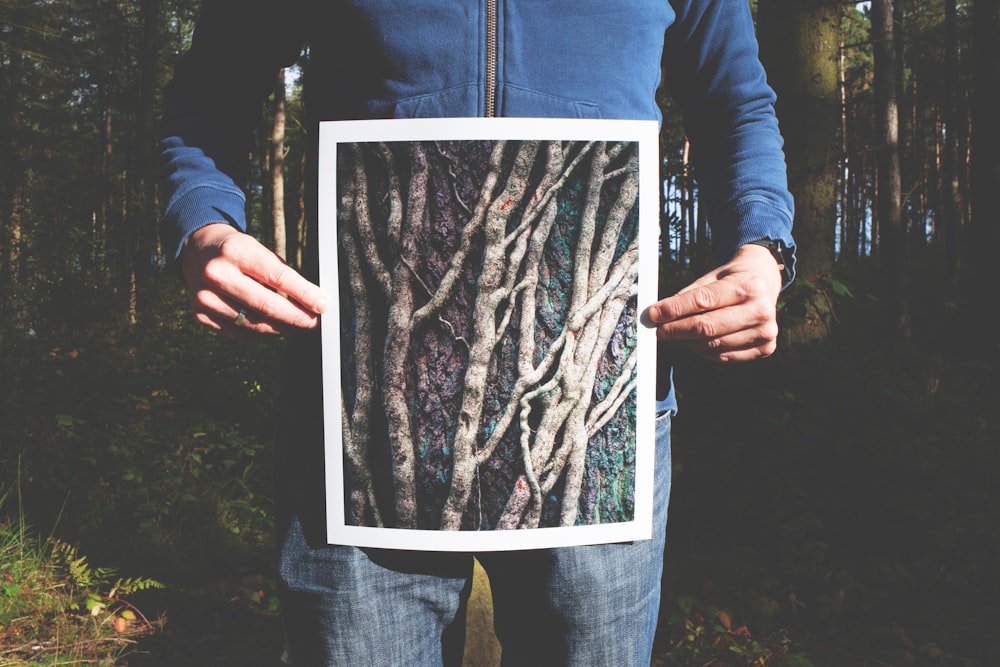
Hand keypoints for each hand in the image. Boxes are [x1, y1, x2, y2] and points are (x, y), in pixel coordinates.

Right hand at [180, 223, 328, 337]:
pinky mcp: (200, 315)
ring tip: (299, 326)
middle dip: (297, 318)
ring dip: (283, 329)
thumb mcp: (257, 249)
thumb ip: (281, 273)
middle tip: (316, 322)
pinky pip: (240, 333)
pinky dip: (262, 334)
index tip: (323, 305)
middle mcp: (216, 274)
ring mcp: (205, 297)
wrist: (196, 252)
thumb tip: (314, 301)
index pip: (278, 277)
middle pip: (266, 306)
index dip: (304, 294)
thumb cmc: (237, 251)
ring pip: (254, 324)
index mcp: (235, 251)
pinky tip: (276, 329)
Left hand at [645, 243, 782, 361]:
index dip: (674, 309)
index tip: (653, 314)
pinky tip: (692, 343)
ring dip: (686, 342)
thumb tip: (659, 314)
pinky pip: (723, 356)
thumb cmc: (732, 280)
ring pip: (713, 345)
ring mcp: (765, 332)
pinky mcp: (765, 348)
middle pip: (707, 327)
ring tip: (673, 335)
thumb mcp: (712, 277)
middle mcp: (760, 310)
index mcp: (748, 286)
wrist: (764, 284)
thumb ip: (688, 295)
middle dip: (676, 330)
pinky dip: (702, 351)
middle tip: (658, 331)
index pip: (703, 301)